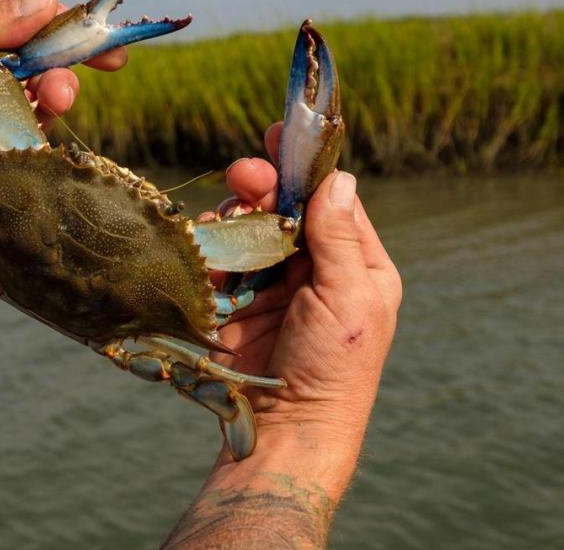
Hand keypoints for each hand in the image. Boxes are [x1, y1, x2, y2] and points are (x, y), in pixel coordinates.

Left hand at [0, 0, 126, 171]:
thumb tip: (51, 1)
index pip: (32, 22)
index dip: (72, 36)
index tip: (109, 53)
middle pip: (35, 70)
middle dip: (55, 80)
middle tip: (59, 91)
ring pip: (21, 110)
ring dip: (34, 114)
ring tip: (34, 115)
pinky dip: (5, 146)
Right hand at [163, 124, 400, 548]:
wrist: (286, 429)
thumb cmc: (335, 366)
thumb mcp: (348, 298)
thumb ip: (338, 237)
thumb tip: (337, 178)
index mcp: (356, 265)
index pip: (331, 200)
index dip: (305, 168)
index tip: (278, 136)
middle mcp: (314, 269)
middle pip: (284, 208)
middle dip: (261, 188)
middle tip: (239, 175)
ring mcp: (272, 285)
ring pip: (247, 230)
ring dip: (233, 219)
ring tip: (221, 223)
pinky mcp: (236, 302)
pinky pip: (221, 260)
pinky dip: (212, 248)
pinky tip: (208, 248)